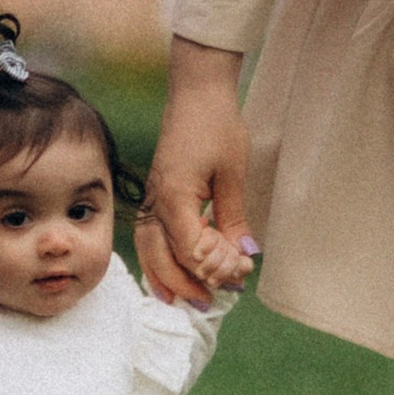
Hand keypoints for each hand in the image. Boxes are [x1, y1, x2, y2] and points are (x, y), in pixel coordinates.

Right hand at [137, 38, 259, 304]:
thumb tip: (244, 255)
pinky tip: (170, 271)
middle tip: (213, 302)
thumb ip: (233, 219)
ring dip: (165, 277)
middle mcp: (157, 201)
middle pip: (162, 256)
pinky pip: (150, 235)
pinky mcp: (156, 194)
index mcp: (175, 196)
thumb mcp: (233, 175)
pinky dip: (158, 258)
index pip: (189, 248)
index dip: (214, 267)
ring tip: (181, 301)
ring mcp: (152, 198)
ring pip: (149, 249)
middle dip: (187, 283)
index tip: (241, 273)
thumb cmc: (216, 126)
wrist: (197, 92)